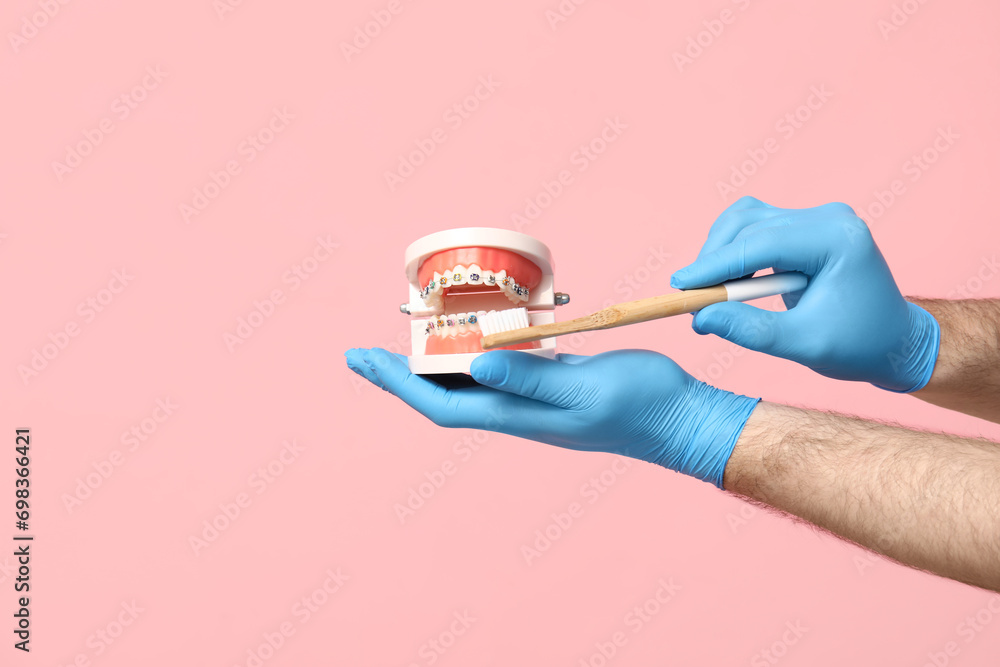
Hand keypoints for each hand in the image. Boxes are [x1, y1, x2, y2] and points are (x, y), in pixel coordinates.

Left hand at [344, 348, 758, 487]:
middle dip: (400, 376)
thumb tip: (476, 363)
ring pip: (468, 381)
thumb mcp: (585, 389)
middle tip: (363, 352)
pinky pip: (499, 367)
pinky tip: (468, 335)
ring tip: (404, 340)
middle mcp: (517, 410)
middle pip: (444, 395)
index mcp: (518, 415)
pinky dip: (473, 352)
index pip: (442, 404)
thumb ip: (532, 378)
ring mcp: (533, 398)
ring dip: (432, 363)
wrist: (679, 419)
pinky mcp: (552, 382)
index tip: (366, 360)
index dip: (400, 384)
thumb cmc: (640, 405)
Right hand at [670, 196, 939, 391]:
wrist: (894, 342)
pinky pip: (756, 228)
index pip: (762, 242)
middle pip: (750, 223)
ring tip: (710, 294)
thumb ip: (750, 330)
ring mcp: (818, 218)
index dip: (715, 264)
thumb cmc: (860, 346)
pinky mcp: (806, 227)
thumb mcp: (804, 345)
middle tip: (691, 299)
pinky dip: (735, 255)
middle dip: (714, 260)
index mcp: (838, 239)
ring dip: (721, 254)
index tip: (681, 286)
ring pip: (747, 220)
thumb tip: (700, 317)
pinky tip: (730, 285)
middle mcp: (828, 218)